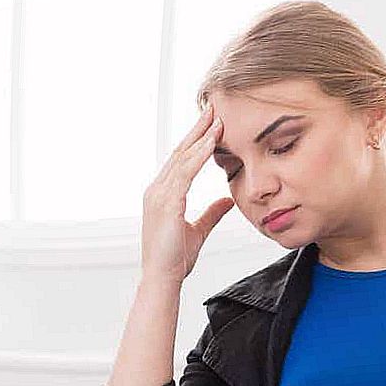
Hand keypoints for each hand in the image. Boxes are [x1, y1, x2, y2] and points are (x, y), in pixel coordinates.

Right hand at [141, 102, 235, 283]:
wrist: (163, 279)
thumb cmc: (175, 259)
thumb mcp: (198, 230)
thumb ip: (212, 213)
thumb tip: (228, 200)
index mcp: (163, 194)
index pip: (181, 160)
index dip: (197, 140)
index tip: (212, 123)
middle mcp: (157, 190)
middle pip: (180, 152)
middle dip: (197, 129)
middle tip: (213, 107)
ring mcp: (158, 195)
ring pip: (182, 158)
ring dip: (201, 137)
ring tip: (217, 118)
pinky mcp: (166, 203)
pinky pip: (184, 173)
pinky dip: (198, 155)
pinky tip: (211, 142)